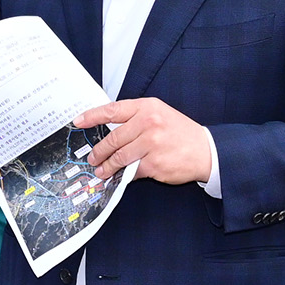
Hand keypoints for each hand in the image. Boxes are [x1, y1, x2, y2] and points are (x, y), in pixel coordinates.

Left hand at [75, 97, 213, 184]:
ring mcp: (151, 144)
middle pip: (113, 138)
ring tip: (101, 171)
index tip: (78, 122)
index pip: (113, 110)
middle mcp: (148, 123)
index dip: (92, 116)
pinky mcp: (153, 163)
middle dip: (99, 151)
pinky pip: (131, 170)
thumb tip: (109, 130)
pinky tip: (119, 177)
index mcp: (147, 108)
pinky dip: (124, 174)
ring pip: (119, 156)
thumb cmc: (181, 133)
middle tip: (92, 157)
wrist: (206, 150)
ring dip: (107, 166)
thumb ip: (136, 119)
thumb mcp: (160, 115)